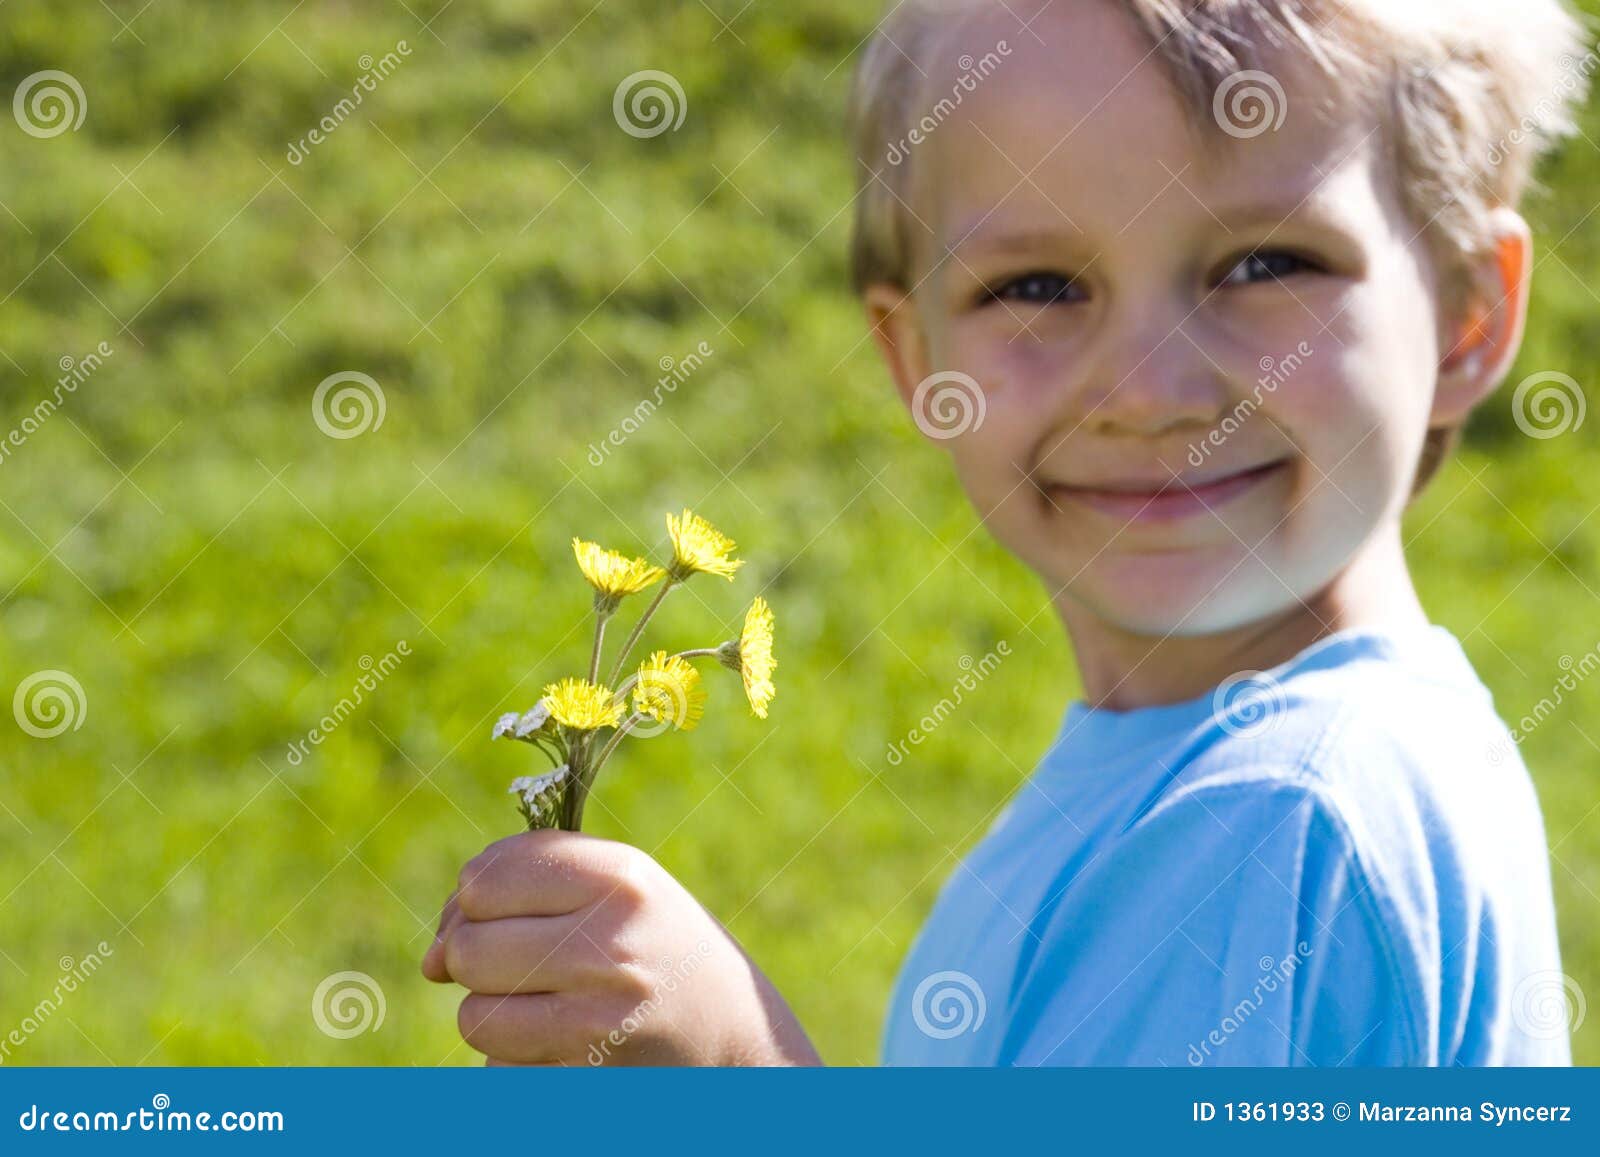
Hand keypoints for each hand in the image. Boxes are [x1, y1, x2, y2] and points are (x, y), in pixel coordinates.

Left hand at [422, 829, 821, 1066]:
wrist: (737, 1036)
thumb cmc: (656, 948)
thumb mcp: (612, 890)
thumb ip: (518, 890)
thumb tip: (428, 961)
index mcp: (617, 875)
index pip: (484, 878)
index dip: (473, 900)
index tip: (504, 912)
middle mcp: (612, 936)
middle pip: (468, 947)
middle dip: (473, 960)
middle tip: (522, 965)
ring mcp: (603, 1009)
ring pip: (475, 1014)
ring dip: (491, 1013)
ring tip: (542, 1004)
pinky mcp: (592, 1070)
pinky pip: (500, 1065)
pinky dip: (514, 1058)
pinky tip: (561, 1044)